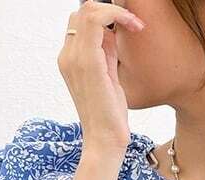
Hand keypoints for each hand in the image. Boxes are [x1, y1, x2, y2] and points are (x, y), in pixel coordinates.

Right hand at [58, 1, 145, 154]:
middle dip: (110, 11)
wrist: (105, 142)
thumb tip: (112, 34)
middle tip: (135, 24)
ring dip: (116, 11)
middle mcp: (68, 55)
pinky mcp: (88, 62)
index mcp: (70, 59)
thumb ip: (106, 56)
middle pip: (81, 11)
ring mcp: (75, 58)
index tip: (130, 26)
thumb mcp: (109, 80)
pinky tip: (135, 27)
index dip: (105, 16)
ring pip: (87, 10)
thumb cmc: (111, 117)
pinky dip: (117, 16)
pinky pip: (96, 20)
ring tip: (136, 25)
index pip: (80, 22)